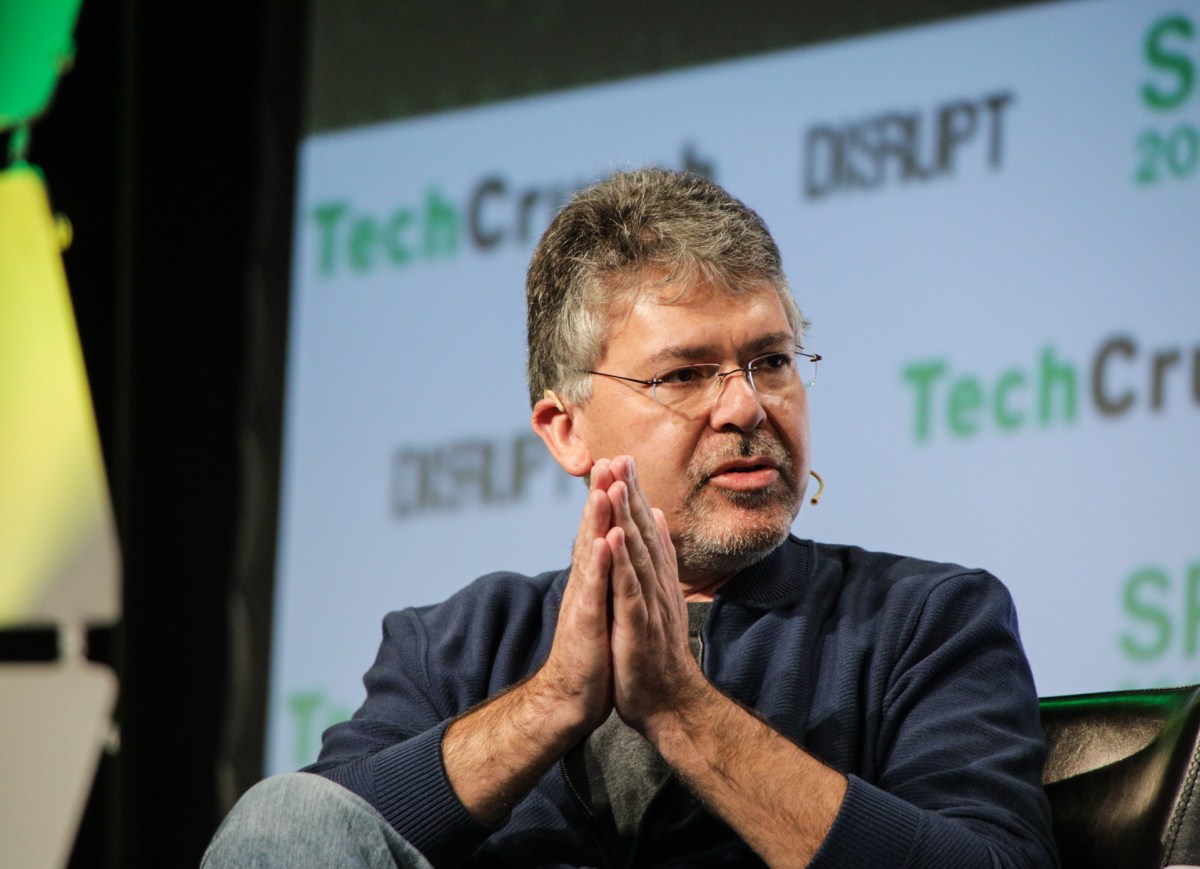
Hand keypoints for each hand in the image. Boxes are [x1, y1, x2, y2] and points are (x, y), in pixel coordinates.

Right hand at [527, 459, 618, 735]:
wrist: (574, 696)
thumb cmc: (594, 651)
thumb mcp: (605, 606)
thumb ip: (608, 574)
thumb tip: (614, 544)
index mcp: (595, 578)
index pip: (602, 529)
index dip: (609, 496)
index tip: (618, 462)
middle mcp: (585, 583)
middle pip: (592, 531)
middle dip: (600, 495)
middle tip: (607, 458)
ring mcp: (583, 601)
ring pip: (590, 553)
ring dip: (596, 520)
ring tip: (604, 488)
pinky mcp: (585, 624)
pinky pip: (593, 590)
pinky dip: (599, 565)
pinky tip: (606, 542)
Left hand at [602, 456, 706, 734]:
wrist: (670, 702)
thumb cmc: (659, 652)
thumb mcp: (658, 597)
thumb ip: (658, 557)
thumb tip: (654, 517)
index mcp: (656, 579)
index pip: (644, 529)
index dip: (633, 493)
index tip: (622, 459)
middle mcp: (656, 585)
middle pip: (641, 533)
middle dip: (629, 493)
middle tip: (620, 456)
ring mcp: (649, 604)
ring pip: (636, 554)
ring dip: (626, 518)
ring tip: (616, 483)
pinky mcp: (639, 627)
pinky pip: (629, 590)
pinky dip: (622, 563)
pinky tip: (613, 539)